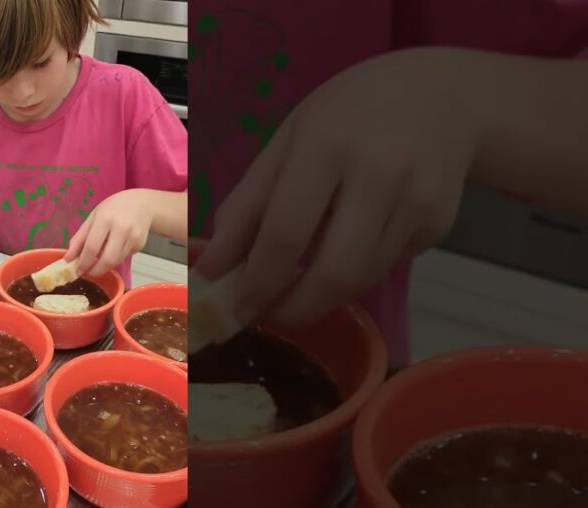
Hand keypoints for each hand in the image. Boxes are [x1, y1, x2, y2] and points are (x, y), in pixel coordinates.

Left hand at [65, 189, 154, 276]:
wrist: (142, 203)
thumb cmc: (113, 209)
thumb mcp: (93, 217)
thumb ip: (80, 238)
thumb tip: (68, 258)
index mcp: (105, 219)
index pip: (92, 247)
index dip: (84, 262)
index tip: (77, 270)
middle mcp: (121, 229)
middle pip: (107, 260)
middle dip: (96, 271)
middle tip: (88, 272)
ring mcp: (133, 237)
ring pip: (116, 261)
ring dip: (105, 266)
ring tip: (98, 260)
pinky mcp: (140, 244)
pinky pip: (124, 257)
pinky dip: (116, 258)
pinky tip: (115, 248)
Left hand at [197, 48, 478, 325]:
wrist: (445, 96)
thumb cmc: (348, 115)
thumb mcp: (287, 141)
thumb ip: (247, 204)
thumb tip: (213, 267)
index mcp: (325, 148)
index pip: (286, 233)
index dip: (259, 281)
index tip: (237, 309)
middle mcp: (378, 177)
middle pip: (334, 273)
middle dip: (295, 309)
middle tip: (268, 315)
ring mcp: (416, 204)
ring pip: (361, 279)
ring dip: (322, 295)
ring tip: (297, 283)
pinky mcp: (439, 225)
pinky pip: (386, 266)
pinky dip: (356, 272)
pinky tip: (347, 245)